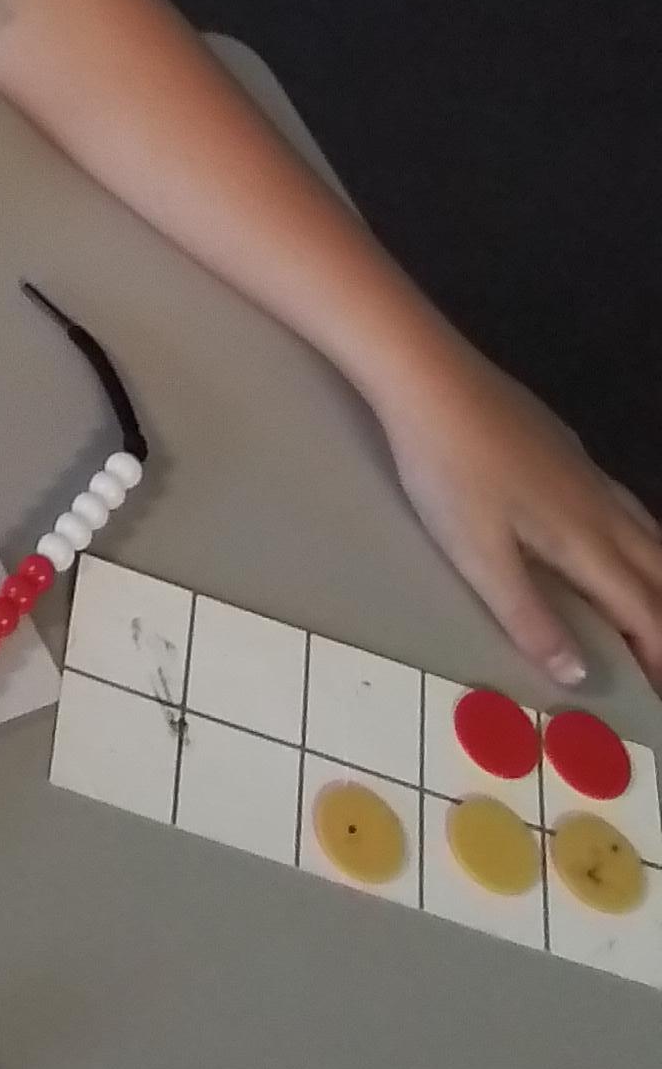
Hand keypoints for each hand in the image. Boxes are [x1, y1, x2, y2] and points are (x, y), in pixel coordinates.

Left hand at [381, 351, 661, 691]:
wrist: (430, 378)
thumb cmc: (449, 471)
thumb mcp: (479, 556)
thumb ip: (528, 616)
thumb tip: (580, 675)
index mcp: (585, 541)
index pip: (641, 609)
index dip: (657, 653)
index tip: (660, 690)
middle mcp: (599, 504)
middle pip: (658, 568)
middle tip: (659, 657)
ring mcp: (583, 468)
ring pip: (646, 528)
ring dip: (657, 574)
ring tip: (652, 602)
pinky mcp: (562, 442)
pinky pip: (621, 500)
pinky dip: (635, 534)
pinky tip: (610, 528)